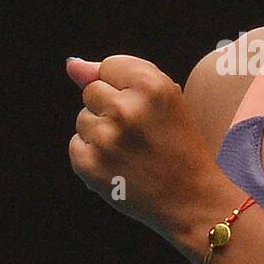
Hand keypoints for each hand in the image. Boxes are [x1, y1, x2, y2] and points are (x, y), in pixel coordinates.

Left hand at [66, 55, 221, 248]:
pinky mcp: (90, 165)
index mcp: (152, 86)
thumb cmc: (179, 145)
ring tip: (130, 151)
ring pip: (83, 119)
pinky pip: (76, 145)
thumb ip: (118, 74)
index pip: (109, 66)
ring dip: (100, 132)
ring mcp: (106, 138)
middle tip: (138, 132)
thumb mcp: (165, 99)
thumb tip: (72, 65)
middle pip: (92, 91)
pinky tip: (118, 165)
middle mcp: (126, 109)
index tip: (143, 108)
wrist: (192, 199)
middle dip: (109, 108)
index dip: (124, 87)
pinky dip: (92, 155)